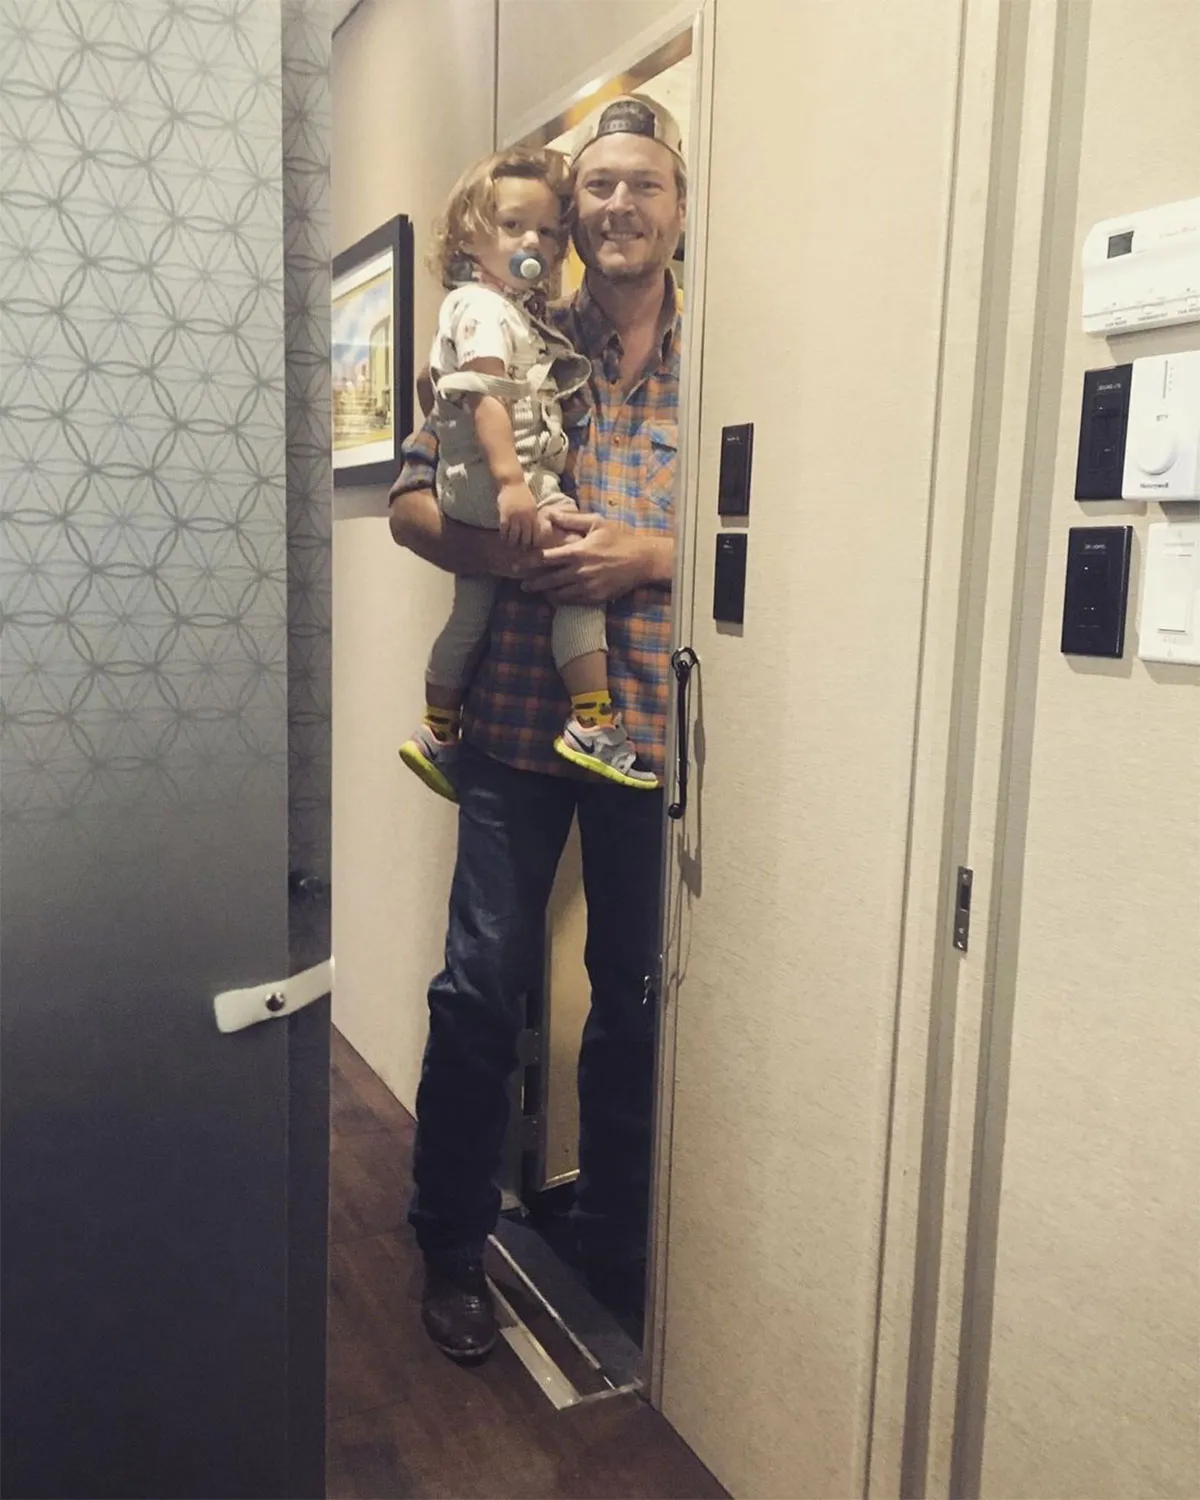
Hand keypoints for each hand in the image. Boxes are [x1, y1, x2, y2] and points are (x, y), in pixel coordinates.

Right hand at [497, 479, 537, 547]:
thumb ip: (533, 516)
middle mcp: (526, 517)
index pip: (536, 533)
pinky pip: (504, 529)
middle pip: (526, 536)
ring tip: (511, 545)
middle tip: (521, 550)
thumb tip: (534, 528)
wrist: (513, 482)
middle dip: (524, 545)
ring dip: (512, 542)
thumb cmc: (523, 493)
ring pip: (514, 535)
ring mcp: (515, 516)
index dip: (534, 541)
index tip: (532, 547)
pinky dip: (504, 535)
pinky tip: (503, 538)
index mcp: (534, 515)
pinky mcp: (505, 514)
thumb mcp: (532, 505)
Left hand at [520, 511, 655, 604]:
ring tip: (538, 592)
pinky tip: (557, 597)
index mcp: (577, 552)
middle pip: (548, 580)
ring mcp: (587, 587)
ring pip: (558, 594)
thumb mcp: (596, 523)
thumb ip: (571, 519)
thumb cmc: (619, 538)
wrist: (642, 560)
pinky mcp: (595, 598)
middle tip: (522, 585)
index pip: (545, 559)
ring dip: (546, 594)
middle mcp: (579, 572)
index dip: (528, 563)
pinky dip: (562, 600)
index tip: (516, 565)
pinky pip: (573, 602)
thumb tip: (550, 514)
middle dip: (532, 583)